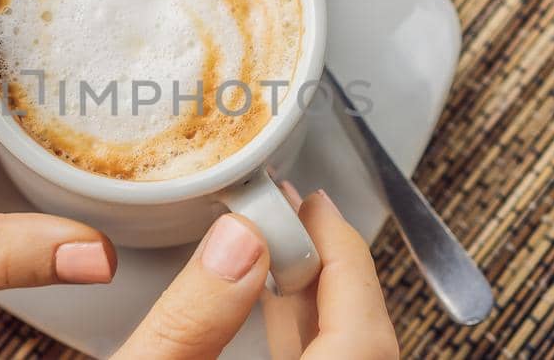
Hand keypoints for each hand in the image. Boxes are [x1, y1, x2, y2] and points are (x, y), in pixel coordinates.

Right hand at [113, 188, 397, 358]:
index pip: (363, 329)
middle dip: (327, 270)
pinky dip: (305, 337)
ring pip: (342, 358)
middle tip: (295, 216)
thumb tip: (237, 240)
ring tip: (278, 251)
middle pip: (362, 340)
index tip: (318, 207)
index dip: (345, 257)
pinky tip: (268, 310)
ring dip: (314, 304)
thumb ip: (190, 318)